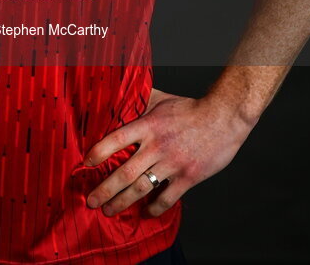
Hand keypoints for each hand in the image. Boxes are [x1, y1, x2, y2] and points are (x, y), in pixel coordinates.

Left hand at [83, 88, 251, 217]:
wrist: (223, 117)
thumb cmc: (190, 108)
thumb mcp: (162, 99)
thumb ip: (141, 101)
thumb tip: (121, 95)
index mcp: (148, 125)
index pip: (116, 139)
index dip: (99, 152)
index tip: (86, 164)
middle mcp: (157, 145)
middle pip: (124, 172)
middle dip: (104, 190)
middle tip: (91, 201)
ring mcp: (172, 163)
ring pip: (141, 188)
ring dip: (122, 202)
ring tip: (109, 210)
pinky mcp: (188, 176)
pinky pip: (167, 198)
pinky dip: (155, 208)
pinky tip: (146, 213)